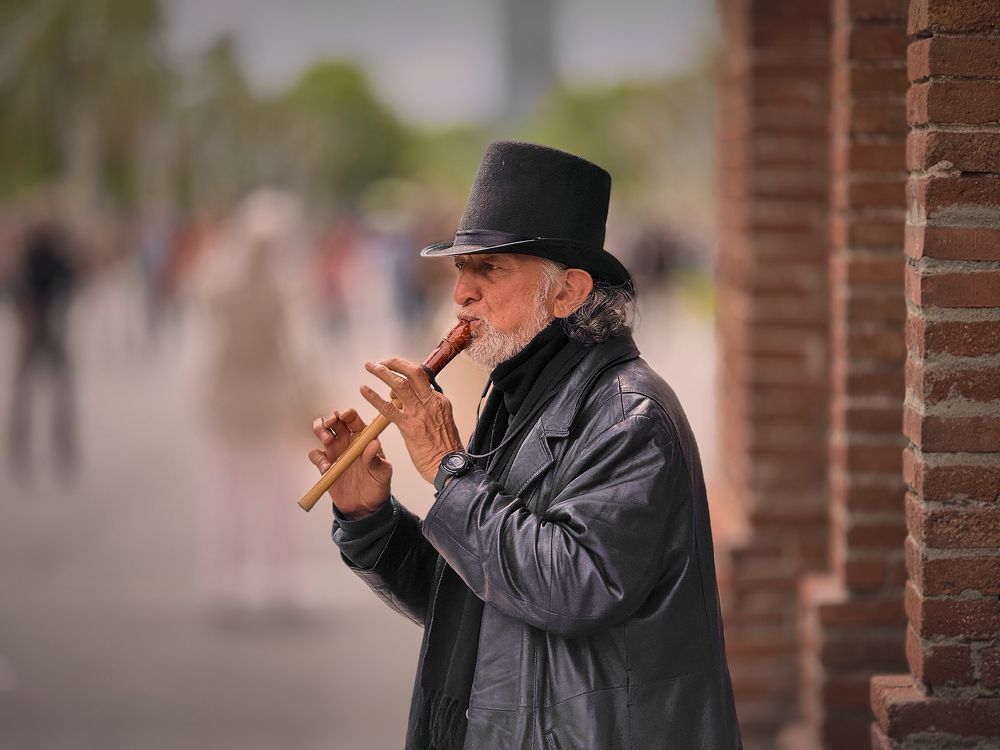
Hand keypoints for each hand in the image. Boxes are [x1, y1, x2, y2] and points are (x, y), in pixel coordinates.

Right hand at [308, 408, 391, 517]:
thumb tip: (374, 442)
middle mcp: (348, 441)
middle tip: (331, 425)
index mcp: (363, 437)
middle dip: (330, 419)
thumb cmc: (378, 485)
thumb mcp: (383, 472)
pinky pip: (316, 455)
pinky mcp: (326, 465)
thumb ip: (377, 459)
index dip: (347, 414)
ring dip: (320, 431)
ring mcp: (336, 452)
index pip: (353, 419)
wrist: (366, 507)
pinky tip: (327, 467)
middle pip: (334, 421)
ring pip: (321, 432)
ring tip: (327, 440)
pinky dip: (318, 458)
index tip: (345, 416)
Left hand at [361, 358, 464, 483]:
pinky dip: (373, 397)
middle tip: (382, 361)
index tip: (394, 376)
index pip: (421, 379)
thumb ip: (429, 410)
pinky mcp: (408, 426)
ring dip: (382, 372)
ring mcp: (419, 413)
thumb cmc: (446, 450)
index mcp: (439, 401)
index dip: (405, 375)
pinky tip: (364, 390)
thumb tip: (412, 402)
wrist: (449, 466)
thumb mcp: (443, 422)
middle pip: (413, 372)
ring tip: (370, 366)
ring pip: (399, 384)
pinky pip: (388, 407)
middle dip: (395, 363)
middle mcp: (430, 402)